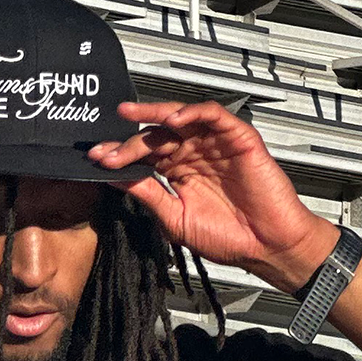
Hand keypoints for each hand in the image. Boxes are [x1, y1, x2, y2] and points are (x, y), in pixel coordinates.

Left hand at [87, 101, 338, 293]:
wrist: (265, 247)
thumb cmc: (227, 238)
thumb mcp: (175, 217)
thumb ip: (148, 195)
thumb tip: (115, 180)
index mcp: (178, 173)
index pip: (144, 156)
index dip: (120, 155)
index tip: (96, 159)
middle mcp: (193, 155)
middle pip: (156, 136)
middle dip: (128, 139)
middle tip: (106, 147)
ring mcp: (214, 145)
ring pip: (181, 119)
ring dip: (154, 116)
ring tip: (130, 117)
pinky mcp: (238, 138)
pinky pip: (214, 115)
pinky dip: (193, 113)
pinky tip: (173, 121)